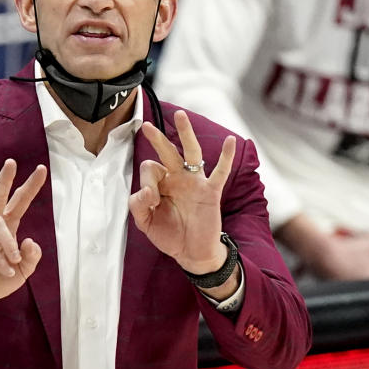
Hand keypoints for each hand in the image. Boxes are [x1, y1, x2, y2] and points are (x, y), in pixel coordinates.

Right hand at [0, 159, 46, 335]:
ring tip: (15, 260)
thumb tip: (31, 239)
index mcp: (6, 228)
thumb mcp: (23, 271)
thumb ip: (31, 257)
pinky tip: (7, 270)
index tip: (42, 169)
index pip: (18, 202)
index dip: (30, 186)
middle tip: (12, 162)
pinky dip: (0, 259)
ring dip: (9, 242)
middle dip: (5, 179)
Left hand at [128, 110, 236, 273]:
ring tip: (181, 115)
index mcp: (161, 183)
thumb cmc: (169, 235)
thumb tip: (145, 190)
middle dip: (157, 139)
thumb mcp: (145, 222)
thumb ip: (138, 205)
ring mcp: (195, 182)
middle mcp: (178, 178)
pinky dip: (226, 156)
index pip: (150, 169)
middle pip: (168, 152)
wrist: (191, 253)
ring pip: (192, 152)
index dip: (146, 183)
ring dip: (186, 133)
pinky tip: (230, 140)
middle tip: (146, 126)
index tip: (150, 200)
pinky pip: (220, 171)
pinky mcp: (210, 191)